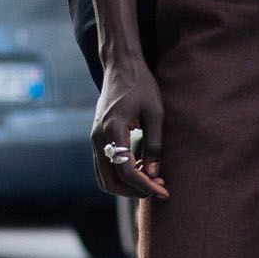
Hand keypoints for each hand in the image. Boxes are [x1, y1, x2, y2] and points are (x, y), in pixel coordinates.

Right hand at [91, 60, 168, 200]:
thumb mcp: (155, 113)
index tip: (164, 191)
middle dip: (133, 191)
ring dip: (126, 185)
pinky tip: (141, 167)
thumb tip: (153, 175)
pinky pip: (105, 166)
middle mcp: (98, 137)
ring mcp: (94, 138)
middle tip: (158, 188)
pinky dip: (121, 174)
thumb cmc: (141, 85)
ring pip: (104, 177)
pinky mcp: (97, 138)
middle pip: (109, 181)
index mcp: (112, 130)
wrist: (120, 66)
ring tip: (152, 179)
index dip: (145, 185)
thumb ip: (154, 145)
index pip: (125, 171)